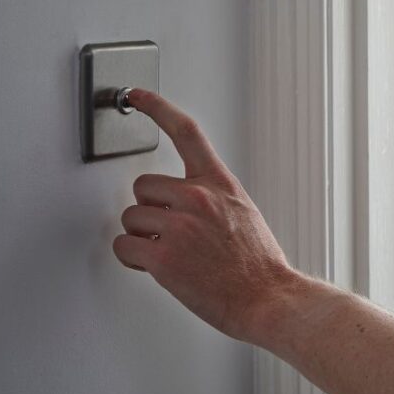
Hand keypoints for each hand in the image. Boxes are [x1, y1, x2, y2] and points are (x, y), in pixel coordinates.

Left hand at [113, 88, 297, 343]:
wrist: (268, 298)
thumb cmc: (258, 265)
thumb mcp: (243, 213)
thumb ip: (210, 198)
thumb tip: (177, 200)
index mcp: (220, 185)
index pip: (186, 132)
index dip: (158, 108)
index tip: (137, 94)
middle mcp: (198, 198)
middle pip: (143, 187)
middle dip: (149, 210)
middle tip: (170, 233)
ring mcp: (179, 226)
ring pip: (130, 218)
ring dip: (142, 237)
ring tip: (172, 254)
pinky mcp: (163, 256)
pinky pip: (124, 247)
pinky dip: (132, 259)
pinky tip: (154, 267)